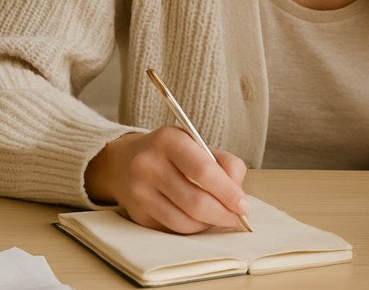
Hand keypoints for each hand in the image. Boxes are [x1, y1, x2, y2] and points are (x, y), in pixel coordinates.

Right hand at [84, 127, 249, 233]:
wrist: (124, 161)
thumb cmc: (171, 153)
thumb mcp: (197, 144)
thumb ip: (224, 163)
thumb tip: (238, 196)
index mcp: (169, 140)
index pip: (204, 170)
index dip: (228, 192)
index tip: (244, 206)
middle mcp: (149, 164)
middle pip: (195, 201)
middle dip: (223, 214)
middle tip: (237, 218)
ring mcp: (139, 191)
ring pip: (184, 221)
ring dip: (208, 224)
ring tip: (219, 217)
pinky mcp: (136, 212)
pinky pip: (172, 228)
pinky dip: (192, 228)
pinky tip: (200, 220)